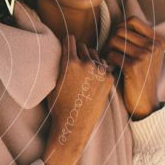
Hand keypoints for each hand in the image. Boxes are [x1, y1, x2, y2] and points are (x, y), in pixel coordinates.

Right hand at [43, 34, 113, 164]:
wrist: (74, 124)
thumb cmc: (60, 105)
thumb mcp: (55, 81)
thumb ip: (62, 64)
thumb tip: (68, 52)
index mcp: (69, 62)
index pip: (70, 39)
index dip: (67, 42)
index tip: (68, 45)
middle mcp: (86, 64)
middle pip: (84, 46)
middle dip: (79, 52)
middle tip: (76, 63)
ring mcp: (99, 71)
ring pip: (95, 55)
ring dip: (91, 60)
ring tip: (84, 74)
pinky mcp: (109, 79)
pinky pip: (104, 66)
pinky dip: (99, 70)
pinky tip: (93, 80)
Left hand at [101, 16, 164, 119]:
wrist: (145, 101)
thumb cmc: (142, 76)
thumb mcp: (149, 55)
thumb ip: (140, 39)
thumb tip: (119, 23)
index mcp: (159, 40)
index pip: (132, 20)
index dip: (120, 27)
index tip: (118, 40)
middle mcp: (154, 45)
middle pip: (120, 30)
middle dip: (111, 39)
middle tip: (111, 51)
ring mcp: (145, 55)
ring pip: (113, 40)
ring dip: (107, 50)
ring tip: (110, 58)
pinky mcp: (134, 66)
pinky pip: (111, 54)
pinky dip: (107, 60)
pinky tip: (110, 66)